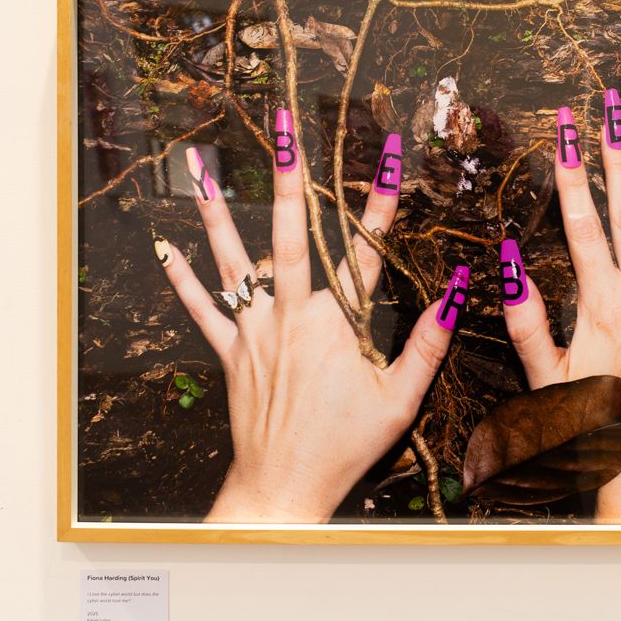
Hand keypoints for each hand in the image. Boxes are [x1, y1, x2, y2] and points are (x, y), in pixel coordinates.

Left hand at [154, 113, 466, 522]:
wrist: (284, 488)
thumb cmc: (345, 447)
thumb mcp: (399, 400)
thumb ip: (427, 345)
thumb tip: (456, 296)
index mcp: (336, 327)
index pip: (363, 253)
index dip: (379, 204)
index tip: (388, 158)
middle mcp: (291, 319)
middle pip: (293, 238)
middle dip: (292, 180)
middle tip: (285, 131)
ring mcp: (254, 333)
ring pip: (234, 262)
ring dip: (217, 212)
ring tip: (201, 167)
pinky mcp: (231, 353)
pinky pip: (201, 310)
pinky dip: (182, 279)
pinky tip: (164, 246)